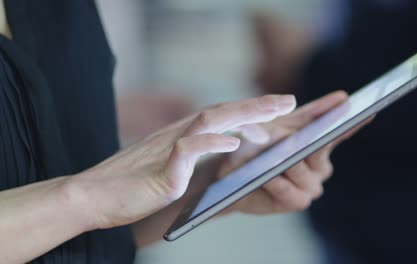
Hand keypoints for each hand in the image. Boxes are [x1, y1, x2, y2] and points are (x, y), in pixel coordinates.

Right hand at [68, 95, 296, 228]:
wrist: (94, 196)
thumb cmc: (130, 185)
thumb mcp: (167, 168)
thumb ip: (190, 161)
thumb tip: (217, 157)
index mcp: (181, 137)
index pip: (220, 116)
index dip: (249, 109)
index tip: (275, 107)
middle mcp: (177, 136)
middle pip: (221, 112)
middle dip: (256, 106)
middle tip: (287, 101)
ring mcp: (169, 151)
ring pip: (209, 122)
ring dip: (242, 116)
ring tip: (271, 113)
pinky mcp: (162, 172)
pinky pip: (188, 150)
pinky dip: (211, 143)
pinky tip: (232, 142)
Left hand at [216, 91, 369, 213]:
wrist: (231, 173)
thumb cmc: (256, 145)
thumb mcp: (280, 124)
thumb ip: (310, 113)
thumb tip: (342, 98)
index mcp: (320, 144)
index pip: (338, 131)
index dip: (351, 122)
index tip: (366, 109)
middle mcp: (320, 166)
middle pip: (318, 150)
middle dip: (300, 142)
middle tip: (284, 133)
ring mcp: (311, 185)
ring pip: (303, 171)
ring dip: (285, 162)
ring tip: (271, 155)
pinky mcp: (297, 201)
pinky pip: (289, 191)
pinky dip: (277, 182)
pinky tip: (267, 176)